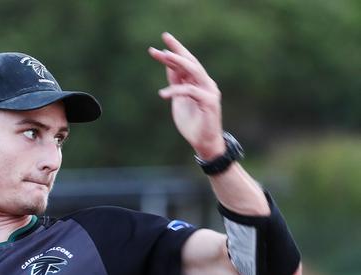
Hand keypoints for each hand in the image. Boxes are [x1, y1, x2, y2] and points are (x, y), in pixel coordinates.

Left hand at [148, 32, 224, 159]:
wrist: (203, 142)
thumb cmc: (192, 122)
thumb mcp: (179, 99)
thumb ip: (176, 83)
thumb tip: (168, 66)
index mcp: (198, 82)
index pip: (185, 63)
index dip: (173, 52)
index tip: (159, 44)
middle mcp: (206, 83)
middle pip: (190, 61)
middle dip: (177, 49)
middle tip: (164, 38)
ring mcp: (209, 91)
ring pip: (194, 71)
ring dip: (178, 62)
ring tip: (164, 56)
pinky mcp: (209, 102)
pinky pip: (191, 91)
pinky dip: (176, 90)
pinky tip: (163, 94)